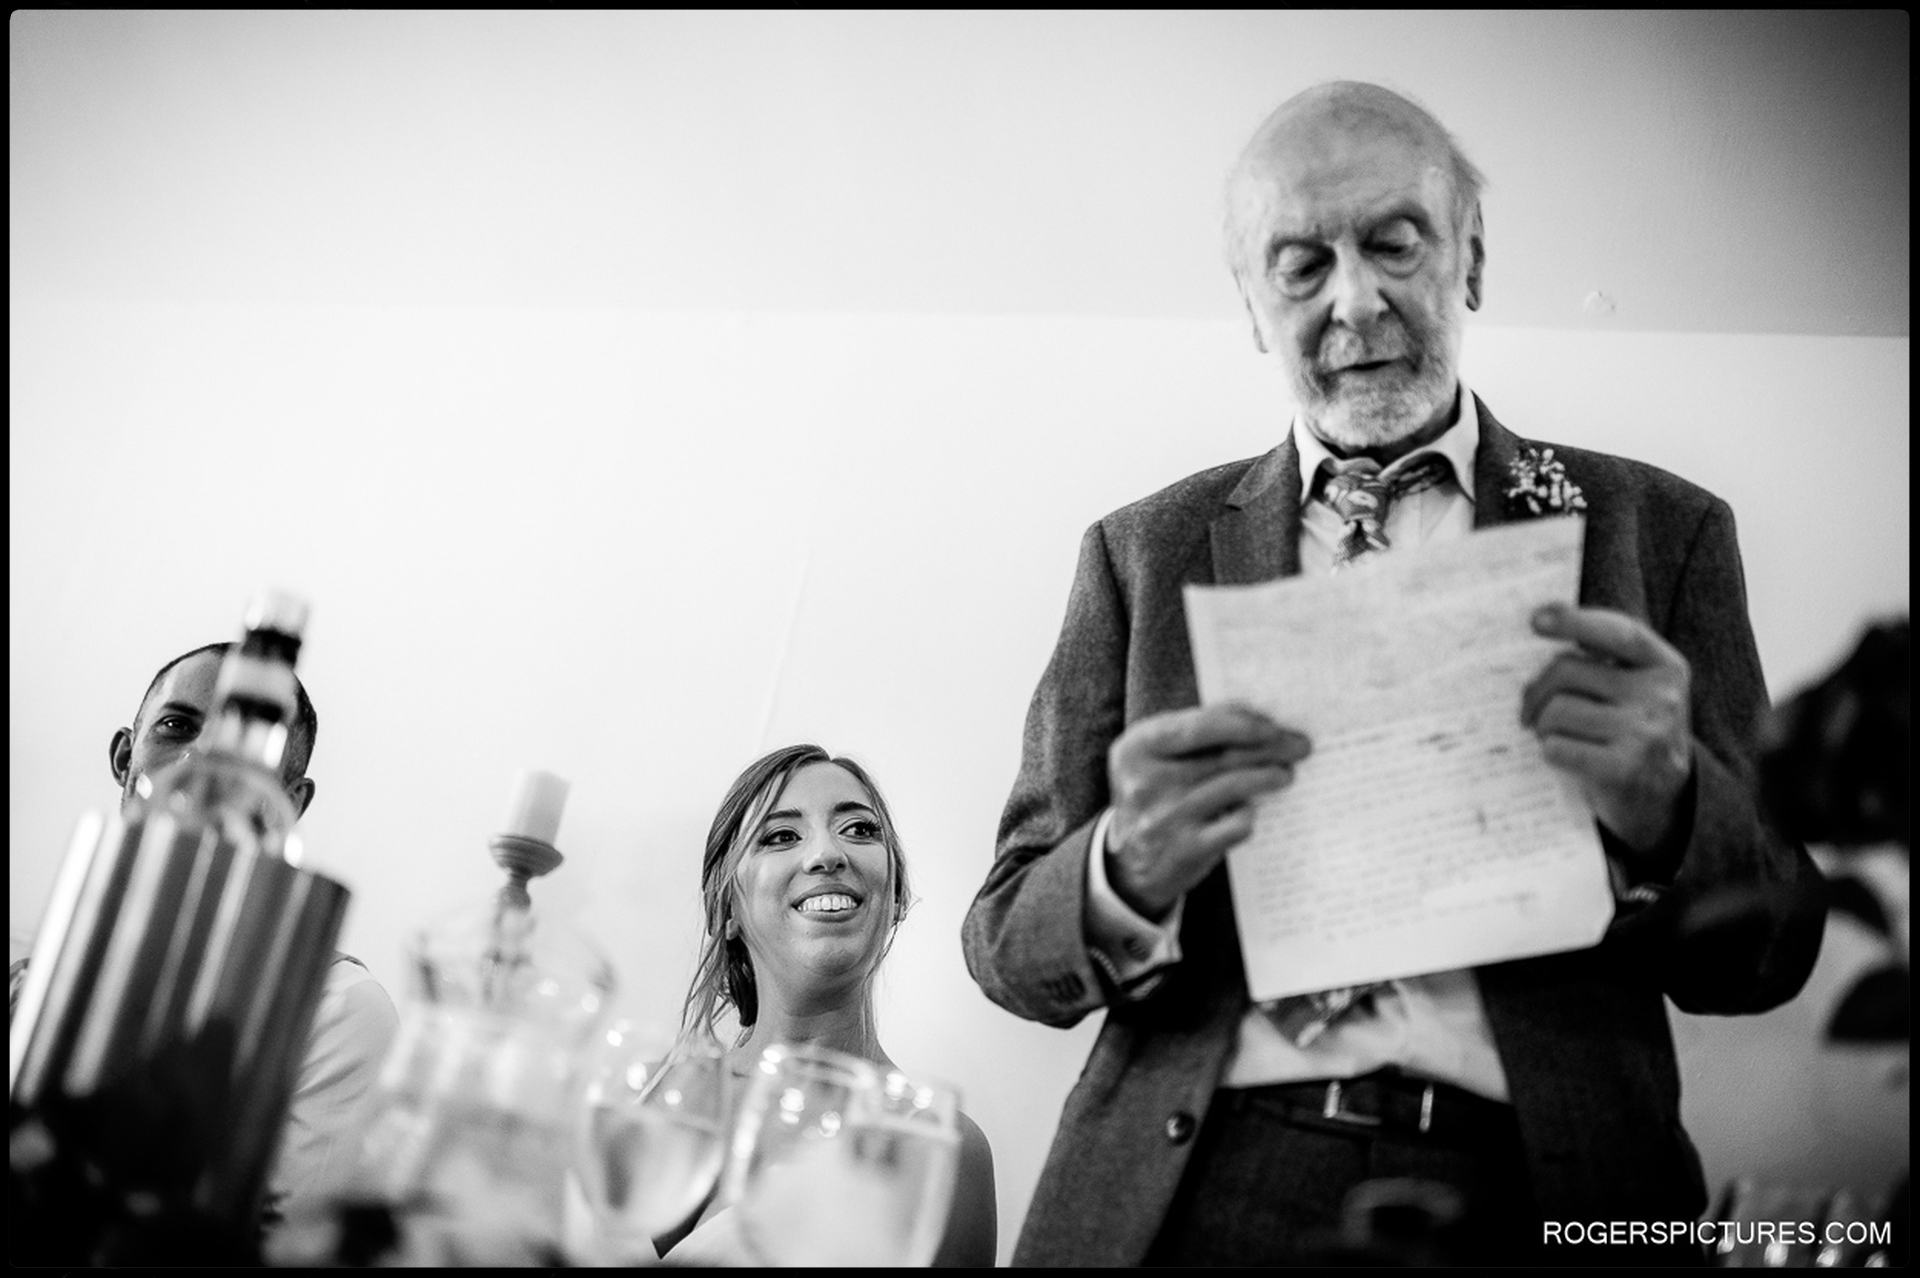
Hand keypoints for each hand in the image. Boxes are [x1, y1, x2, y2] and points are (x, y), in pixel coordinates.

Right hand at [1106, 704, 1309, 918]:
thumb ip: (1194, 733)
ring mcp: (1166, 818)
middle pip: (1223, 756)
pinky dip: (1250, 815)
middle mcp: (1147, 782)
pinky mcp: (1186, 849)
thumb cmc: (1155, 795)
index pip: (1198, 727)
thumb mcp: (1155, 757)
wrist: (1129, 863)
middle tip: (1298, 745)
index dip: (1242, 724)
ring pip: (1235, 786)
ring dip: (1270, 776)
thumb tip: (1256, 718)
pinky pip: (1236, 824)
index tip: (1272, 726)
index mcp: (1137, 748)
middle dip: (1270, 747)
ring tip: (1285, 774)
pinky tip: (1253, 810)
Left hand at [1522, 603, 1693, 855]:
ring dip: (1541, 724)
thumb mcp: (1637, 689)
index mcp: (1666, 666)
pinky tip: (1564, 755)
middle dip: (1536, 689)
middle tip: (1529, 709)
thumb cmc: (1634, 731)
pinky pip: (1556, 747)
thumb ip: (1604, 661)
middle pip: (1567, 670)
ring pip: (1556, 710)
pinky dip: (1549, 750)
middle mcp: (1661, 696)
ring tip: (1550, 734)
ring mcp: (1645, 734)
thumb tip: (1540, 629)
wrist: (1665, 798)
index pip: (1620, 633)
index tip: (1536, 620)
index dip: (1575, 620)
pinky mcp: (1623, 770)